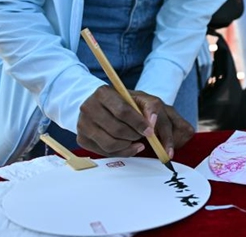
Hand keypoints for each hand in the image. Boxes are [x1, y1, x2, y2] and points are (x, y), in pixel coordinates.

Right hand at [76, 85, 193, 158]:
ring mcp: (83, 123)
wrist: (100, 105)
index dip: (139, 123)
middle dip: (135, 136)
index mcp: (105, 92)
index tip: (150, 133)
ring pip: (110, 143)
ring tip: (138, 143)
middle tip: (145, 138)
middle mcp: (90, 106)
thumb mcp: (144, 100)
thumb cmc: (128, 103)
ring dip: (128, 146)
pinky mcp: (82, 137)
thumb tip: (164, 127)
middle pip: (117, 129)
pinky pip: (103, 152)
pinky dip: (120, 153)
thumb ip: (157, 111)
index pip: (123, 110)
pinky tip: (128, 147)